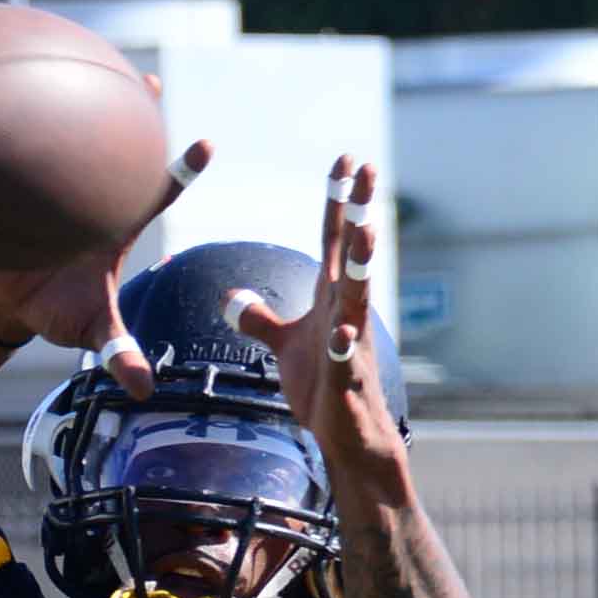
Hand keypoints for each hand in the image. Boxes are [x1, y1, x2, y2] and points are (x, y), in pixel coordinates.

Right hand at [0, 98, 210, 397]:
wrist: (6, 305)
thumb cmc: (55, 312)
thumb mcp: (92, 332)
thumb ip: (121, 353)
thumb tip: (145, 390)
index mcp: (114, 228)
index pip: (152, 191)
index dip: (178, 170)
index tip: (205, 145)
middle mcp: (92, 202)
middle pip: (118, 151)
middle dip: (135, 117)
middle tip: (149, 84)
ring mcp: (59, 196)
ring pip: (75, 144)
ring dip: (86, 109)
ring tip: (99, 70)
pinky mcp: (23, 197)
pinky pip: (28, 160)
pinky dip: (29, 131)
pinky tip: (31, 92)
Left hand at [223, 156, 410, 515]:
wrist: (347, 436)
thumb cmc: (321, 389)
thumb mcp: (285, 347)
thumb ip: (260, 319)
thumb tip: (231, 298)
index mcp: (330, 300)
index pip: (333, 241)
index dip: (337, 201)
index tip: (344, 161)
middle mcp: (345, 313)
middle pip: (352, 254)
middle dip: (359, 210)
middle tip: (367, 168)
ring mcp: (350, 345)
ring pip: (357, 297)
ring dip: (362, 263)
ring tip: (366, 228)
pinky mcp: (345, 380)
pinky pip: (345, 358)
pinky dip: (344, 346)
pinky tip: (343, 333)